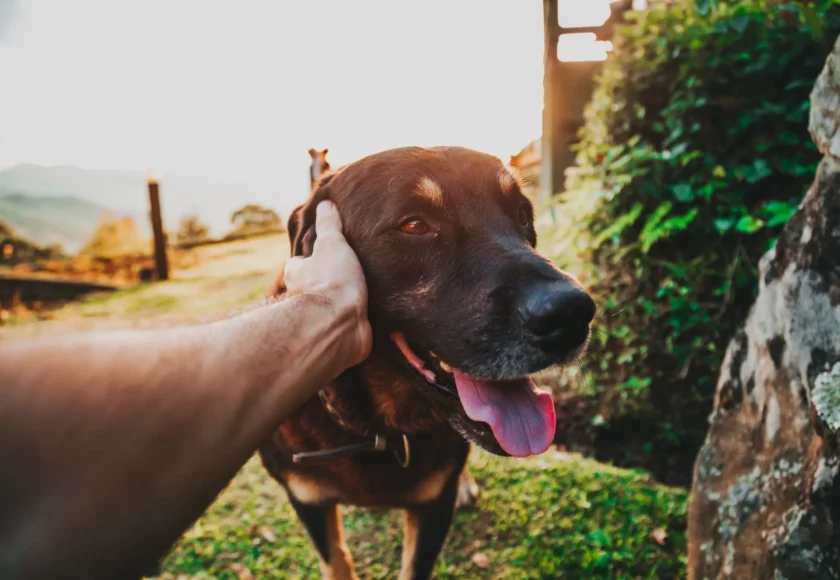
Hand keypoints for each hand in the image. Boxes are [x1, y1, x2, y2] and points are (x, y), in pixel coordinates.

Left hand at [282, 201, 371, 368]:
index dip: (310, 258)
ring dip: (342, 304)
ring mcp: (321, 319)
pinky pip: (348, 327)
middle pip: (311, 287)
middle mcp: (303, 299)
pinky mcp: (339, 337)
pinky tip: (372, 317)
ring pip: (329, 308)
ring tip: (364, 294)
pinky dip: (356, 323)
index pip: (299, 263)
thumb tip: (325, 204)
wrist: (341, 323)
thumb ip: (329, 225)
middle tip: (346, 274)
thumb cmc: (332, 280)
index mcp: (297, 274)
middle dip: (325, 283)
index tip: (324, 254)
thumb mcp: (332, 243)